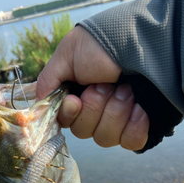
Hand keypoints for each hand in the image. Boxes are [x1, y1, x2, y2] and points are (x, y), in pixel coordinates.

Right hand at [36, 26, 148, 149]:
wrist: (146, 39)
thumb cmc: (104, 42)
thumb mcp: (67, 53)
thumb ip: (48, 81)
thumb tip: (37, 107)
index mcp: (78, 93)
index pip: (66, 122)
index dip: (70, 115)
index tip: (75, 100)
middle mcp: (97, 108)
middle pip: (84, 132)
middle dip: (95, 107)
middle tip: (107, 84)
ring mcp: (119, 118)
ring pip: (105, 138)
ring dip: (115, 111)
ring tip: (126, 89)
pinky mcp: (141, 125)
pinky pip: (131, 142)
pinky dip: (134, 126)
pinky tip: (139, 108)